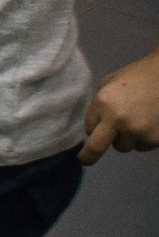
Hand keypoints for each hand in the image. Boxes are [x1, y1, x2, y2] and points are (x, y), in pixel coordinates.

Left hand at [82, 48, 158, 163]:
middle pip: (97, 147)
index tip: (88, 138)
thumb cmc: (137, 76)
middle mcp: (118, 120)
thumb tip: (96, 124)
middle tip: (85, 160)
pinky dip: (143, 138)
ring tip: (136, 120)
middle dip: (89, 156)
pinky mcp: (155, 139)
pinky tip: (150, 122)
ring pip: (123, 146)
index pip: (89, 127)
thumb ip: (101, 104)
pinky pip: (142, 146)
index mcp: (103, 103)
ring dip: (125, 139)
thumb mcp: (110, 83)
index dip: (91, 129)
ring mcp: (138, 131)